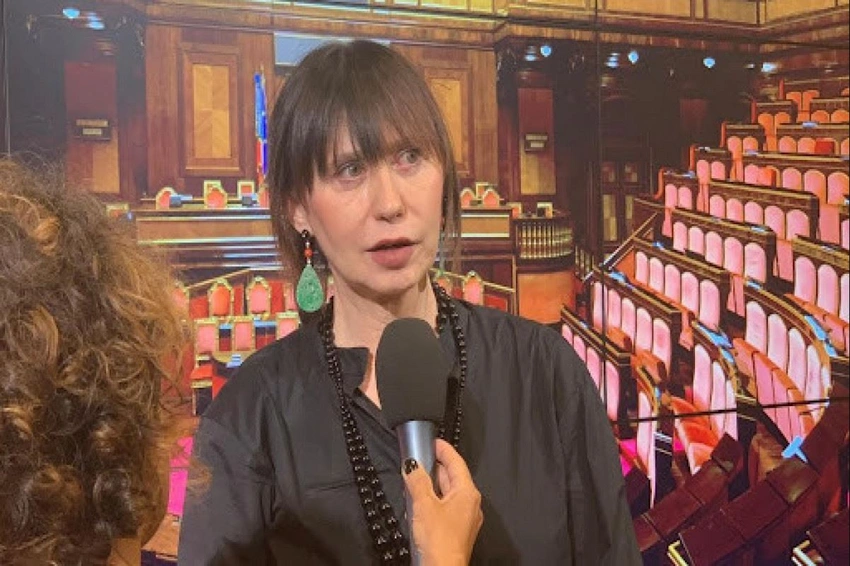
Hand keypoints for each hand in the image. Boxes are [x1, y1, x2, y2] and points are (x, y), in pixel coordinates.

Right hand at [403, 439, 482, 565]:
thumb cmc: (439, 539)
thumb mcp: (424, 504)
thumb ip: (417, 481)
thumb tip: (412, 466)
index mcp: (467, 493)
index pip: (457, 463)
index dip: (444, 450)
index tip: (434, 441)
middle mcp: (470, 504)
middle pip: (454, 477)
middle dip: (437, 466)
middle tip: (421, 457)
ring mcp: (465, 518)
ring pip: (449, 492)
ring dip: (434, 483)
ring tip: (417, 476)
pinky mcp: (457, 530)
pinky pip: (446, 506)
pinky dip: (434, 499)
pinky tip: (421, 501)